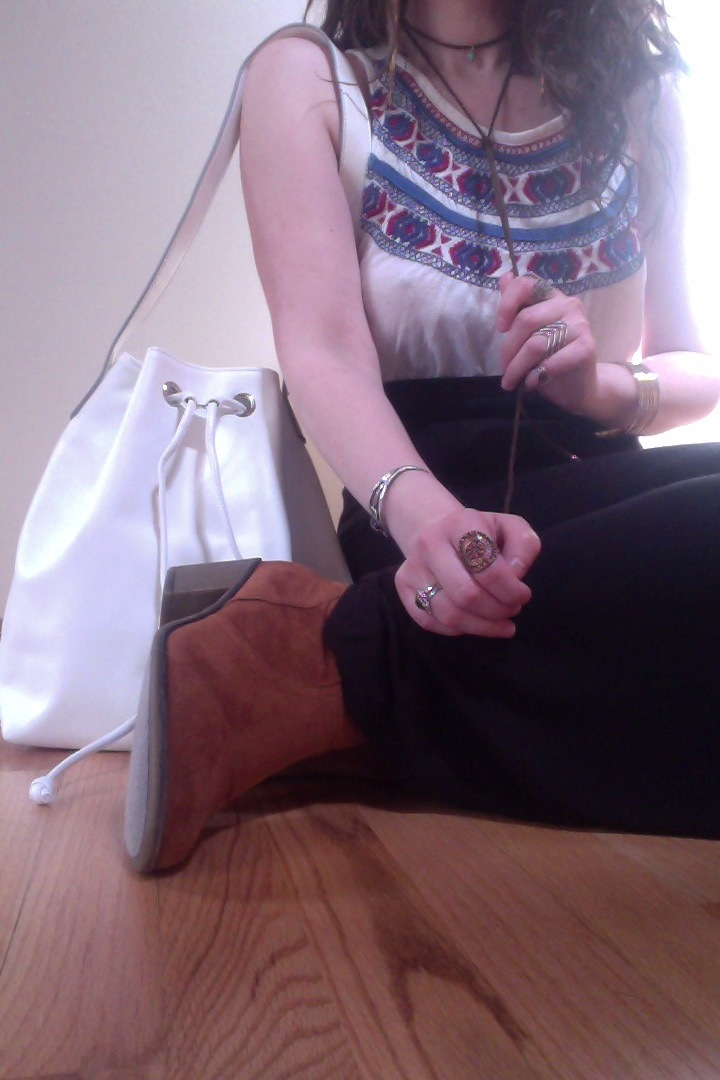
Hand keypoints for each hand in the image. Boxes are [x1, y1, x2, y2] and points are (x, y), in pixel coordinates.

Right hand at [395, 508, 540, 637]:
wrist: (438, 528)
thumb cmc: (482, 533)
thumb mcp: (512, 528)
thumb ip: (525, 547)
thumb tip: (515, 575)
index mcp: (461, 524)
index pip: (488, 568)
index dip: (511, 591)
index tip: (523, 595)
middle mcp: (430, 543)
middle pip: (466, 595)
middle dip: (497, 611)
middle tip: (512, 610)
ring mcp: (412, 565)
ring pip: (448, 614)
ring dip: (481, 626)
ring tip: (500, 622)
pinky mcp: (402, 585)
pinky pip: (429, 621)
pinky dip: (458, 630)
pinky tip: (475, 624)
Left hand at [497, 272, 598, 415]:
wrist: (578, 385)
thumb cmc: (550, 356)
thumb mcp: (529, 332)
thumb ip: (518, 306)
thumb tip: (505, 277)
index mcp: (551, 296)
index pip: (525, 284)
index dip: (506, 305)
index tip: (500, 328)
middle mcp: (568, 305)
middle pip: (526, 320)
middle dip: (509, 349)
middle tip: (504, 369)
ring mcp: (579, 325)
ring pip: (536, 344)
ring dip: (517, 368)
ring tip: (512, 381)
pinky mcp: (586, 347)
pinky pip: (551, 362)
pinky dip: (535, 377)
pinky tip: (531, 384)